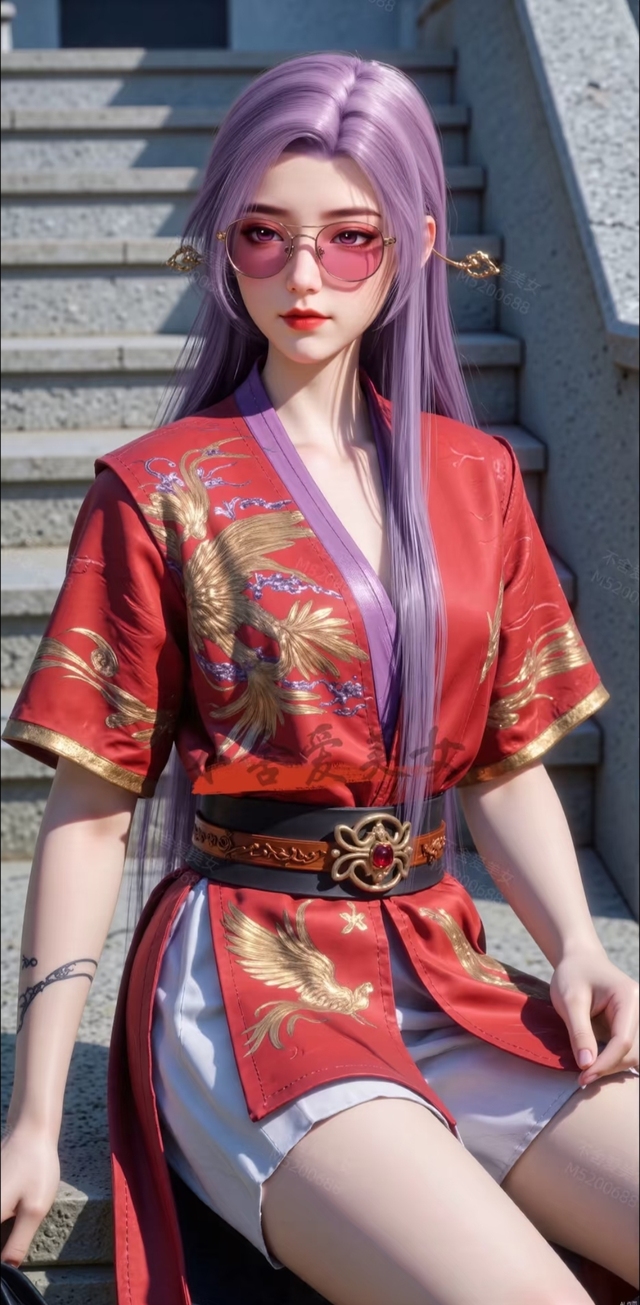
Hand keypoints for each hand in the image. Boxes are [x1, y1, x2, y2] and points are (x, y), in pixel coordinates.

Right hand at [1, 1123, 59, 1266]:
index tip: (12, 1249)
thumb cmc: (35, 1166)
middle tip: (19, 1223)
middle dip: (4, 1237)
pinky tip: (14, 1207)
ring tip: (19, 1212)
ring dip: (3, 1229)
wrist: (31, 1130)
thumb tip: (8, 1268)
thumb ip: (18, 1243)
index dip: (3, 1257)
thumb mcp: (35, 1209)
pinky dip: (2, 1217)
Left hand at [550, 946, 638, 1086]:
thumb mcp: (569, 1001)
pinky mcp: (629, 1025)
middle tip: (582, 1078)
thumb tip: (587, 1065)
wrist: (578, 960)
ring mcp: (636, 1018)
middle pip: (632, 1050)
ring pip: (632, 1053)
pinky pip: (626, 1049)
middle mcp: (639, 1009)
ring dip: (612, 1066)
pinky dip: (612, 1060)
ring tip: (586, 1072)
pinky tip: (595, 1065)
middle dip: (609, 1067)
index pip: (623, 1040)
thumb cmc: (572, 975)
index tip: (584, 1076)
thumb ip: (579, 1032)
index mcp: (628, 998)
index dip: (605, 1062)